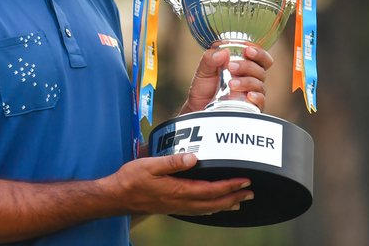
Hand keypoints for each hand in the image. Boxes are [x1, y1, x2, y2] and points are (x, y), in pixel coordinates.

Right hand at [107, 153, 253, 216]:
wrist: (117, 196)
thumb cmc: (131, 179)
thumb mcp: (149, 165)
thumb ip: (172, 162)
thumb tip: (194, 157)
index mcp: (178, 190)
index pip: (211, 190)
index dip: (230, 186)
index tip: (245, 180)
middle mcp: (181, 202)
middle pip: (214, 203)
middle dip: (234, 197)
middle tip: (251, 191)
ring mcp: (178, 206)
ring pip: (209, 209)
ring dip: (226, 204)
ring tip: (240, 200)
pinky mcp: (174, 207)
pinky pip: (199, 210)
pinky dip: (212, 208)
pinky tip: (215, 206)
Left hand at [179, 45, 273, 114]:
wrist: (198, 107)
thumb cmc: (204, 87)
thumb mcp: (203, 70)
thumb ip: (210, 58)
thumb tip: (223, 52)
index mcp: (243, 64)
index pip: (259, 57)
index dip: (258, 52)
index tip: (248, 50)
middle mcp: (250, 77)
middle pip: (260, 69)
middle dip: (247, 66)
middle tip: (231, 67)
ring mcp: (251, 92)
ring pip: (259, 84)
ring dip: (246, 81)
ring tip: (230, 84)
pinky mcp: (251, 106)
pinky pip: (261, 101)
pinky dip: (256, 97)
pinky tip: (248, 95)